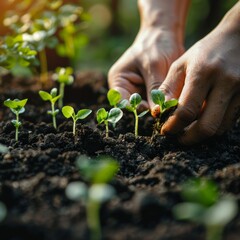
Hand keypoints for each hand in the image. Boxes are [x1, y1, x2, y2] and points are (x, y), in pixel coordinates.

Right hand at [108, 28, 183, 108]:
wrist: (165, 34)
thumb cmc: (156, 45)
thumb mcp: (155, 66)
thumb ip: (154, 90)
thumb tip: (157, 112)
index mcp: (119, 80)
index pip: (122, 102)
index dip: (135, 109)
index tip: (152, 110)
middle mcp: (125, 88)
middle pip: (134, 107)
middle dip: (148, 110)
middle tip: (163, 112)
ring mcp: (137, 91)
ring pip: (145, 107)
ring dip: (155, 108)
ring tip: (168, 107)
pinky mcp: (148, 91)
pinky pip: (153, 102)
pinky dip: (160, 103)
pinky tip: (170, 102)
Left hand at [160, 2, 239, 144]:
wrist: (239, 37)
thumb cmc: (205, 51)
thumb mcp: (181, 64)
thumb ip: (168, 88)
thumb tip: (158, 113)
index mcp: (203, 72)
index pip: (186, 111)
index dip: (173, 126)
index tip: (165, 131)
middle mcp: (226, 82)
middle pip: (207, 126)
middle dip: (189, 138)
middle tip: (178, 138)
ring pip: (220, 128)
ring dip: (201, 134)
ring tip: (188, 130)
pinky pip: (229, 121)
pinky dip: (214, 126)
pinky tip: (203, 121)